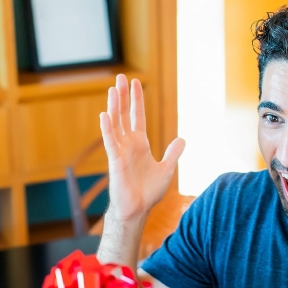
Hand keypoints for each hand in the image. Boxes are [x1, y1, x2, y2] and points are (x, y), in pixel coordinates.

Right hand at [99, 74, 185, 222]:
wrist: (138, 209)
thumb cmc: (148, 192)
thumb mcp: (166, 169)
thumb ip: (173, 154)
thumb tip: (182, 139)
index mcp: (140, 144)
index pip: (137, 117)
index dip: (137, 100)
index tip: (135, 83)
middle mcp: (128, 144)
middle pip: (124, 115)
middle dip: (123, 97)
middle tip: (120, 78)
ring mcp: (120, 151)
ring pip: (116, 124)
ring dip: (114, 107)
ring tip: (113, 89)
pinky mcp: (115, 161)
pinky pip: (110, 142)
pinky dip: (107, 129)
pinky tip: (104, 115)